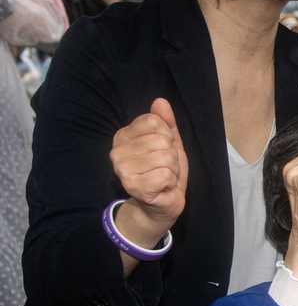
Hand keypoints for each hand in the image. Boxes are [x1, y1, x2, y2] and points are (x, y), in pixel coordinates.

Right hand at [110, 98, 188, 249]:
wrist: (162, 204)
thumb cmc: (164, 172)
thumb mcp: (170, 144)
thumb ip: (166, 122)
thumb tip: (161, 102)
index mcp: (124, 136)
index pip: (155, 122)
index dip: (168, 137)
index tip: (163, 151)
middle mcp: (117, 151)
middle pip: (163, 141)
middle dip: (172, 157)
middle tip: (164, 169)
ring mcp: (122, 169)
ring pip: (166, 158)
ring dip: (173, 170)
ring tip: (163, 178)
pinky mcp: (133, 186)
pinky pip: (166, 175)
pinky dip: (170, 182)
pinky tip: (162, 187)